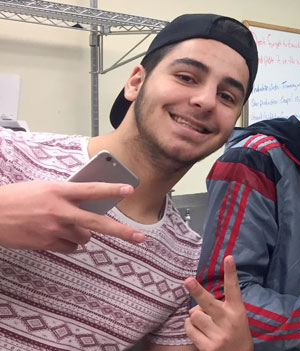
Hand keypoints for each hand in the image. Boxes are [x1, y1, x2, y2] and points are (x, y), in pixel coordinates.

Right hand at [0, 181, 144, 251]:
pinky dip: (70, 243)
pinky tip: (57, 234)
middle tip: (140, 237)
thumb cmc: (17, 199)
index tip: (130, 189)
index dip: (112, 189)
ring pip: (85, 237)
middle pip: (97, 223)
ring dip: (82, 233)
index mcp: (57, 191)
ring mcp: (53, 229)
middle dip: (122, 232)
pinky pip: (72, 248)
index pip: (90, 190)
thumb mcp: (43, 188)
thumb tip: (90, 203)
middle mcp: (58, 211)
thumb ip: (67, 195)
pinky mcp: (47, 244)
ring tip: (65, 224)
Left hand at [184, 256, 252, 350]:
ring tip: (204, 323)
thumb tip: (192, 309)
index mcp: (237, 311)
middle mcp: (228, 321)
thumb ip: (216, 309)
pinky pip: (190, 329)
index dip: (230, 272)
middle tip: (187, 281)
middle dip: (196, 291)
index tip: (228, 258)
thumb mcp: (234, 318)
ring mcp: (218, 335)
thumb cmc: (236, 333)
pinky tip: (199, 332)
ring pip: (195, 316)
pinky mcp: (208, 347)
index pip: (233, 288)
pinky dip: (191, 328)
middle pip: (208, 302)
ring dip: (195, 317)